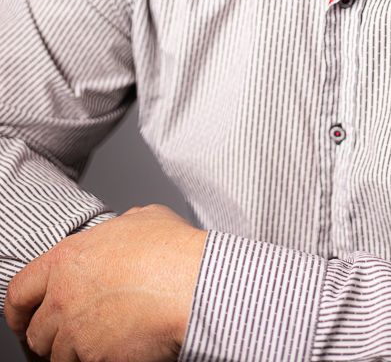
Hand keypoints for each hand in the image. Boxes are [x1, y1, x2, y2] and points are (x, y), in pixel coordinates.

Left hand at [4, 203, 207, 361]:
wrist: (196, 287)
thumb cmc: (176, 251)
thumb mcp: (143, 219)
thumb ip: (119, 229)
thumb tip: (122, 232)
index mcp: (69, 258)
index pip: (19, 291)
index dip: (20, 310)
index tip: (27, 320)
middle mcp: (64, 297)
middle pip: (37, 333)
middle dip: (52, 337)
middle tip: (72, 337)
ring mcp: (78, 333)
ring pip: (60, 357)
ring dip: (77, 353)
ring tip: (104, 342)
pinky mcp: (96, 361)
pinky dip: (100, 361)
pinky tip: (121, 349)